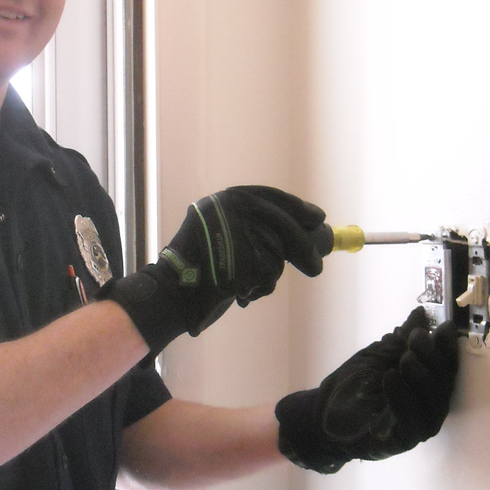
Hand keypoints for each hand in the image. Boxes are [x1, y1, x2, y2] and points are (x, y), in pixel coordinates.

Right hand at [97, 186, 325, 354]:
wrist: (173, 293)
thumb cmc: (201, 271)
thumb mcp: (224, 236)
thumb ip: (253, 229)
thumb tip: (304, 229)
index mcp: (223, 200)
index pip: (270, 196)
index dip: (297, 208)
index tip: (317, 218)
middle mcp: (229, 209)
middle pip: (282, 224)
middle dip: (304, 248)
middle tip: (316, 268)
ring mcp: (234, 232)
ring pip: (276, 253)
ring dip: (269, 276)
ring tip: (246, 285)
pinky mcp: (241, 257)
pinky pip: (267, 274)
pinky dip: (259, 288)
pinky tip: (240, 292)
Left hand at [274, 307, 458, 473]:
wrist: (322, 414)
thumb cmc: (351, 386)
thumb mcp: (377, 356)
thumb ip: (400, 339)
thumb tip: (419, 314)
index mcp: (426, 383)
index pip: (444, 364)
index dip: (444, 345)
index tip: (441, 326)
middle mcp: (429, 404)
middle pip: (443, 381)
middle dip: (431, 357)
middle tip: (417, 338)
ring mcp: (420, 423)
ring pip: (433, 401)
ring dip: (420, 376)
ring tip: (405, 357)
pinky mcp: (406, 439)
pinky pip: (413, 420)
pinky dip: (403, 398)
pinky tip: (390, 377)